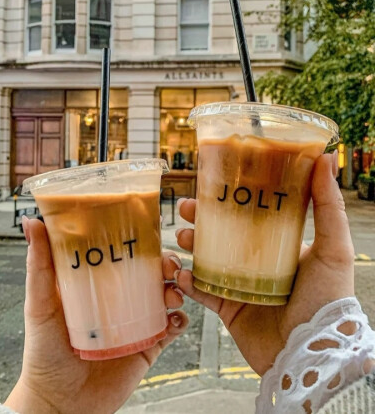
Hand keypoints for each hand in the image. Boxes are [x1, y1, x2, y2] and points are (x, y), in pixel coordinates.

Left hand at [5, 219, 187, 413]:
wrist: (59, 404)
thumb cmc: (44, 353)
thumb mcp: (41, 304)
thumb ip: (40, 266)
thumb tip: (32, 223)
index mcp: (100, 285)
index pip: (127, 254)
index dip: (144, 242)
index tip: (154, 231)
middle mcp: (121, 300)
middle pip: (153, 273)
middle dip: (168, 264)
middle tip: (169, 266)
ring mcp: (137, 322)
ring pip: (167, 295)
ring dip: (177, 289)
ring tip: (173, 294)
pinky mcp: (148, 346)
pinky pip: (173, 328)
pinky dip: (180, 320)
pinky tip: (175, 319)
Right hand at [176, 152, 353, 375]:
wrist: (311, 354)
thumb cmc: (327, 299)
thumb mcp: (333, 248)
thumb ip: (328, 206)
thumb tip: (325, 159)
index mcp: (278, 247)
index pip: (248, 216)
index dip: (227, 200)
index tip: (210, 185)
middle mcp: (257, 264)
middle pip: (221, 235)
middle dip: (201, 221)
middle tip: (186, 209)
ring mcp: (241, 286)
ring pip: (207, 260)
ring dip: (190, 248)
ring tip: (180, 239)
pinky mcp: (228, 309)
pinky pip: (202, 293)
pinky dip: (189, 283)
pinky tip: (181, 274)